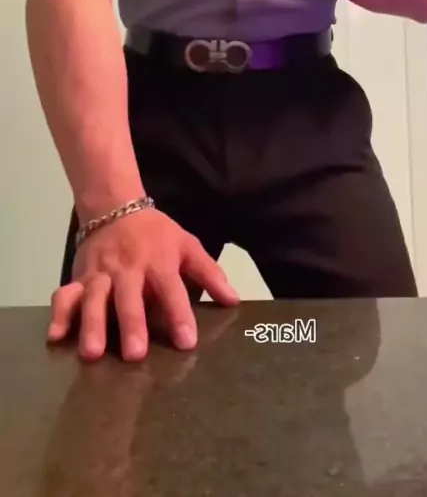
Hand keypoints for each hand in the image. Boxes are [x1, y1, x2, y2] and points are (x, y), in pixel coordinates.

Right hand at [47, 208, 238, 361]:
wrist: (115, 207)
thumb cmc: (156, 234)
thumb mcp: (187, 245)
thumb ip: (209, 273)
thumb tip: (233, 301)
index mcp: (158, 262)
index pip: (171, 289)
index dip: (179, 314)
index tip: (186, 342)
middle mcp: (127, 269)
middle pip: (128, 297)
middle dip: (130, 324)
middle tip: (134, 355)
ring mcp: (100, 274)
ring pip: (93, 298)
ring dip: (92, 324)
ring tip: (93, 353)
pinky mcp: (78, 277)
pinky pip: (65, 295)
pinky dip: (59, 314)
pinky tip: (56, 337)